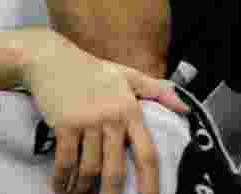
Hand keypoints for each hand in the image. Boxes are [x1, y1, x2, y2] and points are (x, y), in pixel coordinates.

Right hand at [21, 30, 188, 193]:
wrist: (55, 60)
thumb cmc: (94, 71)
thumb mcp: (129, 76)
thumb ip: (158, 92)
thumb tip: (186, 108)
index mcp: (131, 110)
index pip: (146, 154)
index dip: (150, 183)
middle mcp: (112, 118)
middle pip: (115, 171)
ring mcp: (88, 122)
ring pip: (88, 171)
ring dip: (81, 191)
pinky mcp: (65, 125)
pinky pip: (65, 162)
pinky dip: (61, 181)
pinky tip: (60, 189)